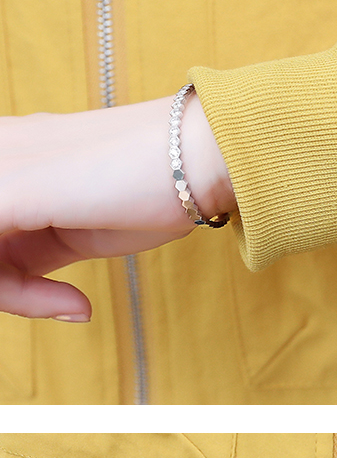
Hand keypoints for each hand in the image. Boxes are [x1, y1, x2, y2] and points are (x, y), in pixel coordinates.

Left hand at [0, 93, 234, 320]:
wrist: (197, 153)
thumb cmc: (156, 184)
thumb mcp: (78, 225)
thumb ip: (36, 247)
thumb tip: (15, 281)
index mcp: (8, 152)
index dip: (11, 277)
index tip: (62, 297)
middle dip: (10, 288)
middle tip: (64, 305)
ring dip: (15, 296)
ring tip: (70, 305)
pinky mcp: (7, 191)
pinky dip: (17, 296)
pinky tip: (70, 301)